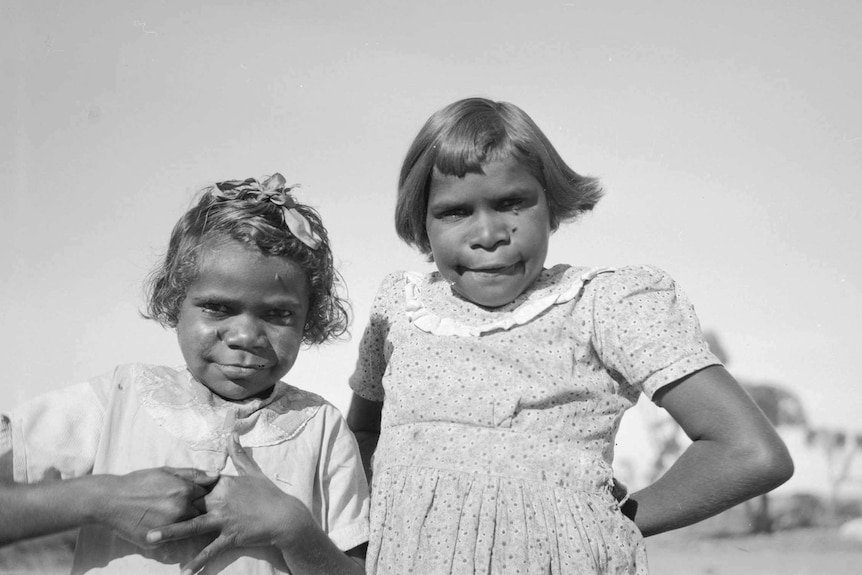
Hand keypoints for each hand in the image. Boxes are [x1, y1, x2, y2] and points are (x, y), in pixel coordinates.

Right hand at [100, 467, 216, 547]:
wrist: (111, 500)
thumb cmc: (139, 482)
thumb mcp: (166, 471)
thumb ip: (193, 474)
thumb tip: (216, 475)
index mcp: (184, 490)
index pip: (208, 494)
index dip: (204, 493)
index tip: (201, 494)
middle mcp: (180, 510)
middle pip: (202, 512)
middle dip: (199, 509)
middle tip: (191, 507)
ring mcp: (170, 527)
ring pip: (190, 527)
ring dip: (188, 522)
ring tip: (177, 516)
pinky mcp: (159, 540)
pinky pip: (175, 539)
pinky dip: (174, 533)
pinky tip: (167, 526)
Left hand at [148, 434, 314, 574]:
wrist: (284, 516)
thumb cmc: (269, 495)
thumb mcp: (254, 472)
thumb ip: (239, 454)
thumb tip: (232, 433)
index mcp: (224, 485)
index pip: (196, 484)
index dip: (177, 486)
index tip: (157, 486)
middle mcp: (221, 501)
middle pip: (187, 505)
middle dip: (165, 508)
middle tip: (141, 512)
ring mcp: (224, 520)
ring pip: (192, 527)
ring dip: (171, 533)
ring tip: (150, 538)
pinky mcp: (231, 536)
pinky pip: (211, 550)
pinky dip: (198, 561)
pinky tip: (184, 571)